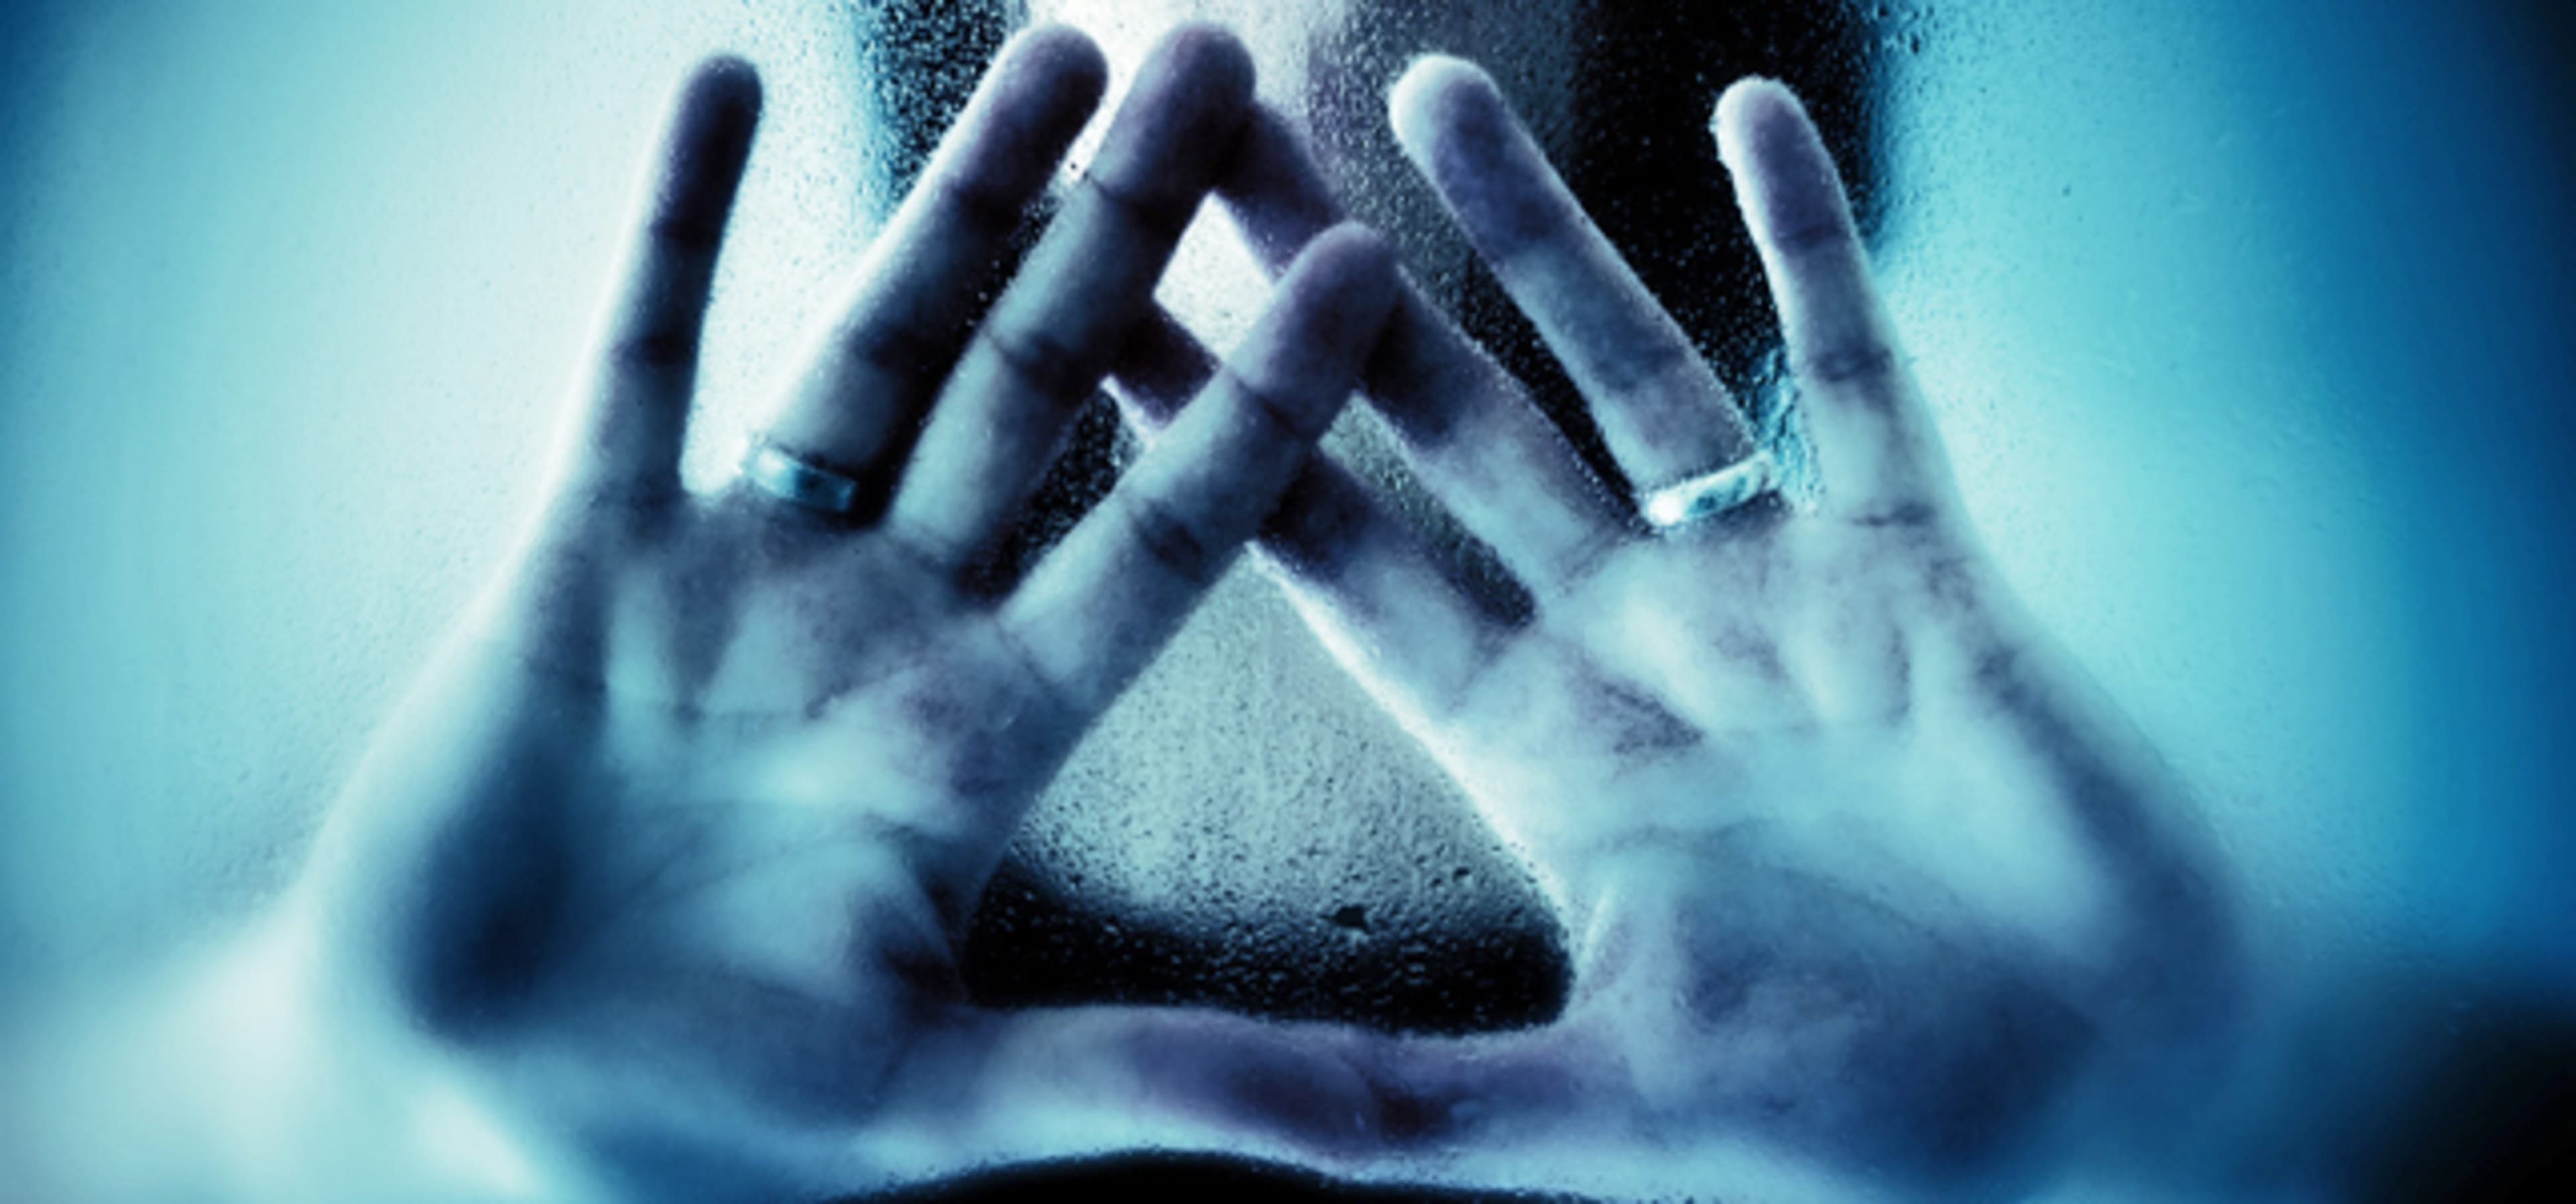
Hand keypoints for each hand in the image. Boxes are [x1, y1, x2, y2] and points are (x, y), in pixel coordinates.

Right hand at [272, 26, 1412, 1200]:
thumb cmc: (691, 1126)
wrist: (456, 1100)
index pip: (1167, 539)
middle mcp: (891, 625)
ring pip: (873, 341)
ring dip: (956, 194)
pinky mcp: (589, 543)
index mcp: (988, 741)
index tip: (1362, 267)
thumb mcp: (937, 1108)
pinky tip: (720, 82)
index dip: (1262, 405)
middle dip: (1130, 232)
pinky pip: (639, 351)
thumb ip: (1146, 1083)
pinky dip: (674, 225)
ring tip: (1056, 49)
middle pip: (1041, 391)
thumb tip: (1370, 1128)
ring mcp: (744, 569)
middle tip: (1226, 66)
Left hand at [1117, 59, 2242, 1192]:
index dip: (1215, 446)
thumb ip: (1387, 1102)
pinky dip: (1813, 250)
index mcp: (1534, 753)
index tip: (1100, 327)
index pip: (1334, 565)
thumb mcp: (1592, 1113)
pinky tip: (1751, 120)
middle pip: (1437, 425)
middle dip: (1319, 285)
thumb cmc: (1864, 1119)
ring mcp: (1770, 588)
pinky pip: (1849, 378)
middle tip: (1209, 139)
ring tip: (1424, 91)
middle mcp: (1629, 645)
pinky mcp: (1918, 559)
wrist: (2103, 1096)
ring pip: (1623, 370)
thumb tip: (1179, 1107)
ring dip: (1530, 231)